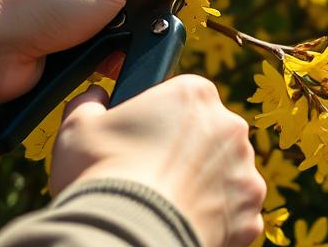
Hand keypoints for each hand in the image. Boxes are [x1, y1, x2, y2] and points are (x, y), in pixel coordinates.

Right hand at [50, 76, 265, 246]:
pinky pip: (233, 215)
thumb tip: (95, 97)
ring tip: (166, 204)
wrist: (126, 239)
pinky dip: (214, 221)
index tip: (143, 140)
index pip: (183, 98)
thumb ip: (89, 104)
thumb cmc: (101, 177)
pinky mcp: (250, 216)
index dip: (161, 119)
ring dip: (204, 186)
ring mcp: (246, 173)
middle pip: (210, 135)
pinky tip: (183, 224)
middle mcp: (231, 127)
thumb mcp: (78, 130)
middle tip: (152, 175)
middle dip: (187, 153)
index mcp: (194, 94)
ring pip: (225, 175)